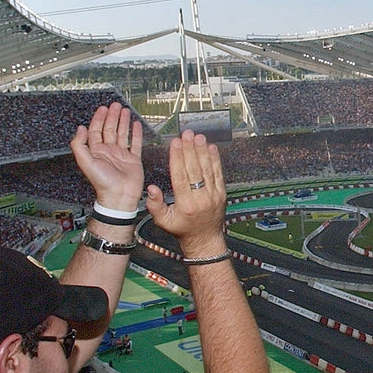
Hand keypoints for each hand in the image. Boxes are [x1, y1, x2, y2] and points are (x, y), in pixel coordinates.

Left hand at [70, 102, 143, 210]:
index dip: (99, 119)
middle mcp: (108, 151)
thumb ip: (80, 145)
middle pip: (109, 129)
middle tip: (115, 105)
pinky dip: (136, 133)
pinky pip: (135, 143)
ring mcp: (121, 154)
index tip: (103, 109)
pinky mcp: (133, 159)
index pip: (96, 130)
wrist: (119, 196)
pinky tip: (136, 125)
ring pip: (122, 133)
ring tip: (125, 111)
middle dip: (112, 116)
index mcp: (96, 151)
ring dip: (123, 121)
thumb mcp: (85, 162)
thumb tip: (80, 129)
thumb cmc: (103, 183)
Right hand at [145, 130, 226, 255]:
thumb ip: (155, 205)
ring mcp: (214, 195)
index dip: (177, 157)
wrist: (205, 239)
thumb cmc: (182, 229)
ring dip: (203, 151)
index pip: (181, 176)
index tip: (175, 143)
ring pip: (208, 169)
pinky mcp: (222, 193)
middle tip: (186, 133)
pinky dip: (215, 159)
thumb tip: (151, 188)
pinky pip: (218, 173)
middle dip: (190, 149)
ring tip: (198, 136)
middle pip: (194, 169)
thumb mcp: (163, 221)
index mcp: (186, 204)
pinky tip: (211, 147)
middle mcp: (201, 198)